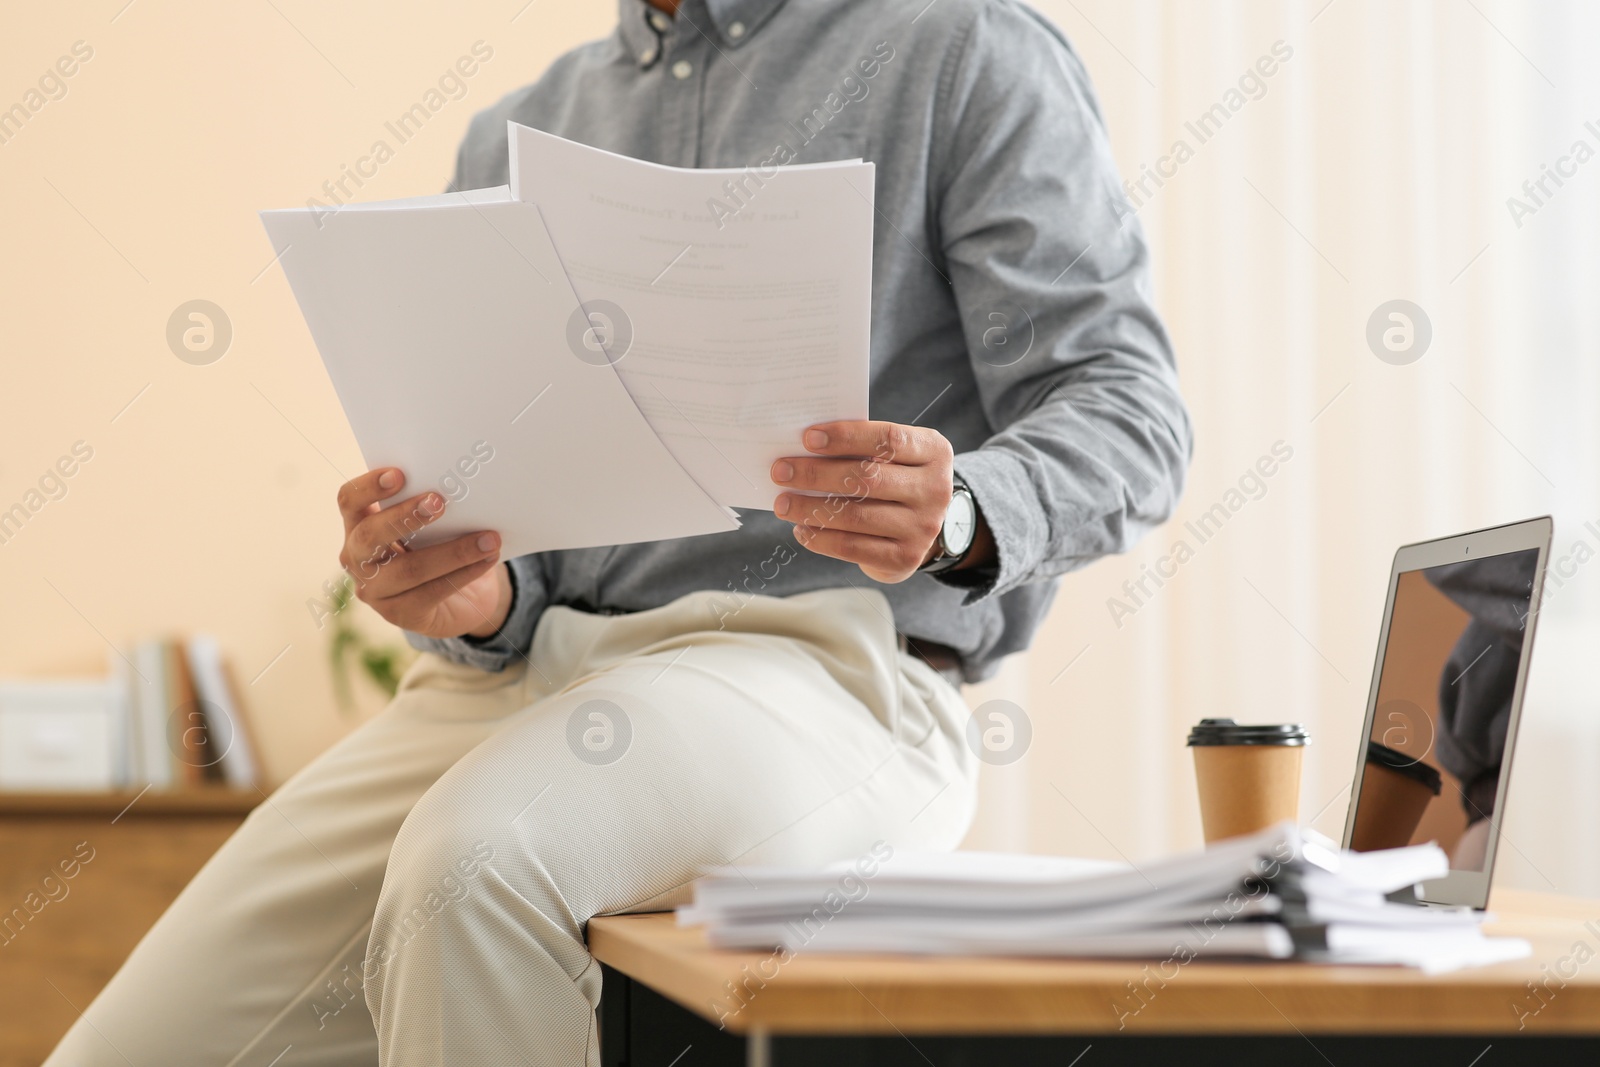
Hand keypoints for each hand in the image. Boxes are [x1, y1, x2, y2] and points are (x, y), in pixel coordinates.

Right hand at [336, 468, 511, 638]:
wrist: (459, 599)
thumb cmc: (440, 547)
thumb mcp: (432, 525)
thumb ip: (432, 508)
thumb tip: (465, 487)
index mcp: (358, 526)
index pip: (350, 501)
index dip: (369, 486)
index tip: (399, 474)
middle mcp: (357, 559)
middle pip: (369, 535)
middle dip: (405, 516)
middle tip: (439, 501)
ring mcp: (373, 591)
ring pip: (408, 569)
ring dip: (453, 551)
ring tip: (488, 538)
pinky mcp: (398, 615)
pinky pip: (432, 592)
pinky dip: (465, 573)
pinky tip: (488, 559)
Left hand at [772, 421, 957, 583]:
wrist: (923, 526)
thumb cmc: (895, 478)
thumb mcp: (893, 456)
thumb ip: (862, 448)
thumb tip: (804, 450)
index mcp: (933, 452)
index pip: (888, 440)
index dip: (847, 437)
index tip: (808, 438)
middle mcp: (935, 490)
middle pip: (868, 479)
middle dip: (817, 474)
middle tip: (780, 471)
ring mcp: (923, 527)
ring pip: (856, 516)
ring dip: (811, 508)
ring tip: (783, 503)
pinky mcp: (905, 557)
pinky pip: (853, 548)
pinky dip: (821, 538)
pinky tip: (801, 528)